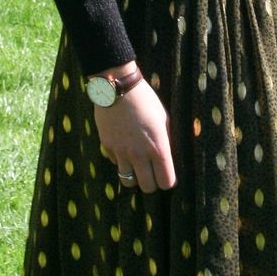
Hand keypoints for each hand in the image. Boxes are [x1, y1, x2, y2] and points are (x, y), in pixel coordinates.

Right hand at [93, 78, 175, 192]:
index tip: (167, 175)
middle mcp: (139, 154)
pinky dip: (121, 161)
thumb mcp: (164, 120)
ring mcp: (121, 152)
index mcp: (158, 147)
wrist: (119, 88)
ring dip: (135, 177)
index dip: (168, 181)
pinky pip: (116, 164)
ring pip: (128, 182)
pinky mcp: (107, 147)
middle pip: (147, 187)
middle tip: (153, 173)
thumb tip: (167, 158)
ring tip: (138, 167)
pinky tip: (124, 149)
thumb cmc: (146, 101)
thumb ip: (165, 141)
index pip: (166, 181)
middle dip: (152, 183)